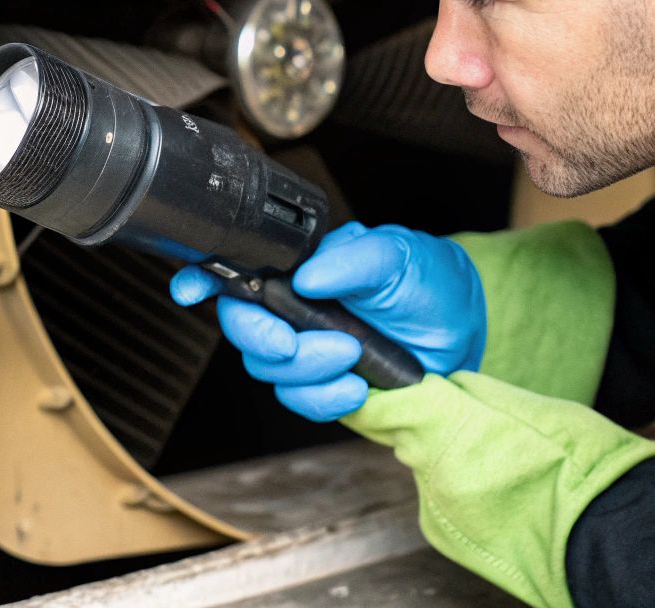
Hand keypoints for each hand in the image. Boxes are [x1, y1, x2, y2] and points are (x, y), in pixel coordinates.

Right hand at [169, 221, 487, 420]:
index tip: (191, 288)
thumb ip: (354, 257)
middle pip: (240, 326)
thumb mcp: (396, 254)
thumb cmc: (424, 280)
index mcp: (297, 268)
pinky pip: (301, 401)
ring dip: (306, 368)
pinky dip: (324, 397)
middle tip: (293, 341)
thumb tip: (310, 274)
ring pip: (268, 368)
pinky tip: (357, 386)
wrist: (462, 329)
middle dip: (260, 337)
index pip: (235, 269)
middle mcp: (291, 309)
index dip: (202, 278)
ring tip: (351, 355)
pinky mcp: (323, 387)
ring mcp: (304, 350)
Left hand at [344, 373, 654, 607]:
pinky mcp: (444, 536)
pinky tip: (500, 492)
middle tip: (474, 424)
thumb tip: (445, 387)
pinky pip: (438, 498)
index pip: (377, 403)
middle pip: (404, 434)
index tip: (378, 379)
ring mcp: (435, 507)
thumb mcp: (526, 404)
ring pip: (425, 466)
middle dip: (426, 423)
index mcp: (443, 425)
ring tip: (500, 462)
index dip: (376, 389)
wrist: (612, 535)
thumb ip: (472, 395)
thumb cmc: (581, 462)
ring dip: (448, 459)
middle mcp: (428, 469)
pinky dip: (459, 491)